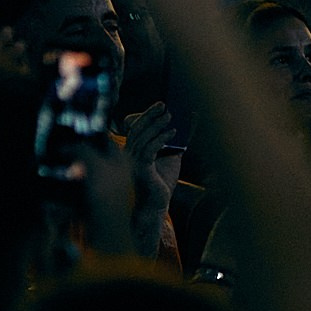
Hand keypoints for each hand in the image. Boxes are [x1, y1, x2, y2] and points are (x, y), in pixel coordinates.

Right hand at [121, 101, 181, 252]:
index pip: (134, 129)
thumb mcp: (168, 159)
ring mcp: (133, 163)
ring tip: (170, 117)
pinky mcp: (141, 170)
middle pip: (137, 129)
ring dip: (157, 125)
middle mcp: (128, 156)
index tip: (160, 105)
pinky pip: (149, 150)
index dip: (145, 115)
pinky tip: (172, 133)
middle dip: (150, 115)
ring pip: (142, 138)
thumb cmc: (160, 183)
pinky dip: (161, 139)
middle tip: (164, 105)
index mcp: (132, 151)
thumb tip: (181, 127)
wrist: (156, 206)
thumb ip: (170, 144)